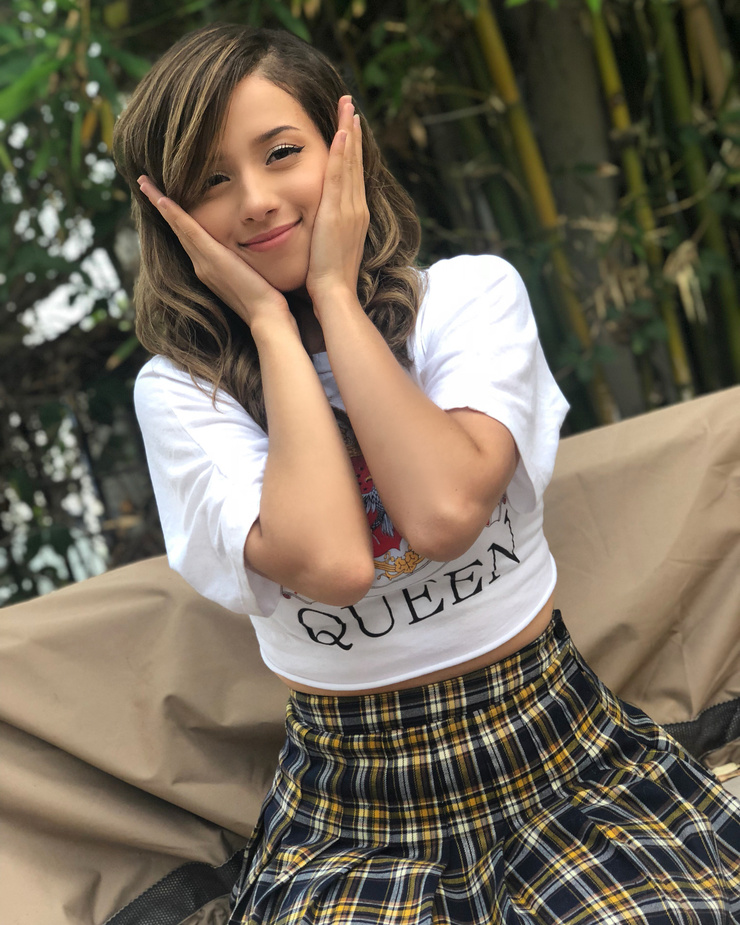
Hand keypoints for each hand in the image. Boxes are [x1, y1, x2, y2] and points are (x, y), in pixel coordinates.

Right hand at [137, 176, 289, 328]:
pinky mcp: (212, 259)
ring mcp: (203, 263)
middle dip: (160, 206)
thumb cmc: (266, 301)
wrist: (266, 317)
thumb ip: (245, 264)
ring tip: (144, 184)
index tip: (163, 200)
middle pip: (176, 229)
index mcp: (209, 269)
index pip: (188, 237)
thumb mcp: (252, 276)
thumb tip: (251, 255)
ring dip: (160, 204)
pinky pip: (189, 231)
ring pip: (177, 227)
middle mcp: (201, 266)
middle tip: (143, 184)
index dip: (175, 218)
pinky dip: (174, 215)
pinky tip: (163, 199)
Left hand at [305, 97, 369, 309]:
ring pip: (351, 163)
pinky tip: (342, 132)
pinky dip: (344, 153)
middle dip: (352, 132)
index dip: (350, 149)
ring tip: (347, 106)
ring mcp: (350, 210)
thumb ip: (324, 232)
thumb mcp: (327, 249)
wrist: (333, 294)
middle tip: (349, 104)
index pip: (352, 175)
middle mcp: (357, 209)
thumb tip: (316, 226)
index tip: (347, 127)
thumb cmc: (326, 280)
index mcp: (354, 216)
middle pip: (356, 162)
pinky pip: (342, 177)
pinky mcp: (339, 213)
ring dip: (349, 132)